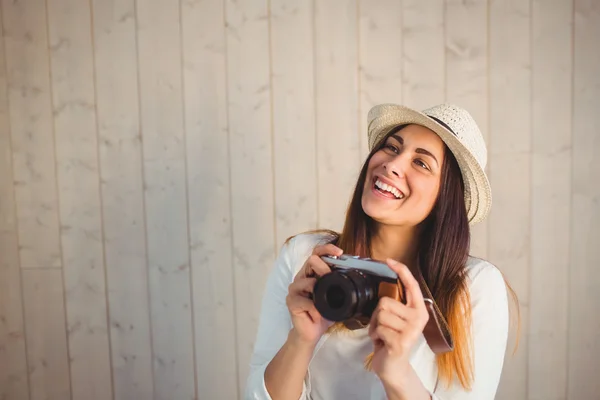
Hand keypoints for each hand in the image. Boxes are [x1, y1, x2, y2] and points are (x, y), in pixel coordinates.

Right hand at [286, 243, 342, 345]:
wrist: (311, 333)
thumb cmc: (323, 313)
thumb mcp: (335, 296)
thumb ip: (339, 284)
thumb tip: (356, 275)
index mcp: (311, 273)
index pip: (316, 253)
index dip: (327, 249)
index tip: (340, 252)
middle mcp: (301, 277)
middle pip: (311, 260)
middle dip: (324, 268)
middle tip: (332, 279)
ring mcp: (294, 289)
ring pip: (307, 281)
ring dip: (320, 293)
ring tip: (324, 304)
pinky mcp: (291, 301)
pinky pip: (306, 301)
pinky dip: (316, 309)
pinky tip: (317, 314)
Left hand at [368, 259, 428, 384]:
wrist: (393, 366)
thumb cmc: (392, 339)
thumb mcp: (396, 318)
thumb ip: (396, 304)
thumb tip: (386, 285)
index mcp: (419, 310)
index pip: (412, 285)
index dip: (401, 270)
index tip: (389, 260)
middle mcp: (418, 319)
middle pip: (386, 301)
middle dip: (377, 313)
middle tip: (383, 326)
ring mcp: (411, 331)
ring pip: (380, 314)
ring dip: (375, 325)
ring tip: (382, 334)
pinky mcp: (401, 342)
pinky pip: (378, 328)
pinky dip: (374, 335)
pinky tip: (381, 342)